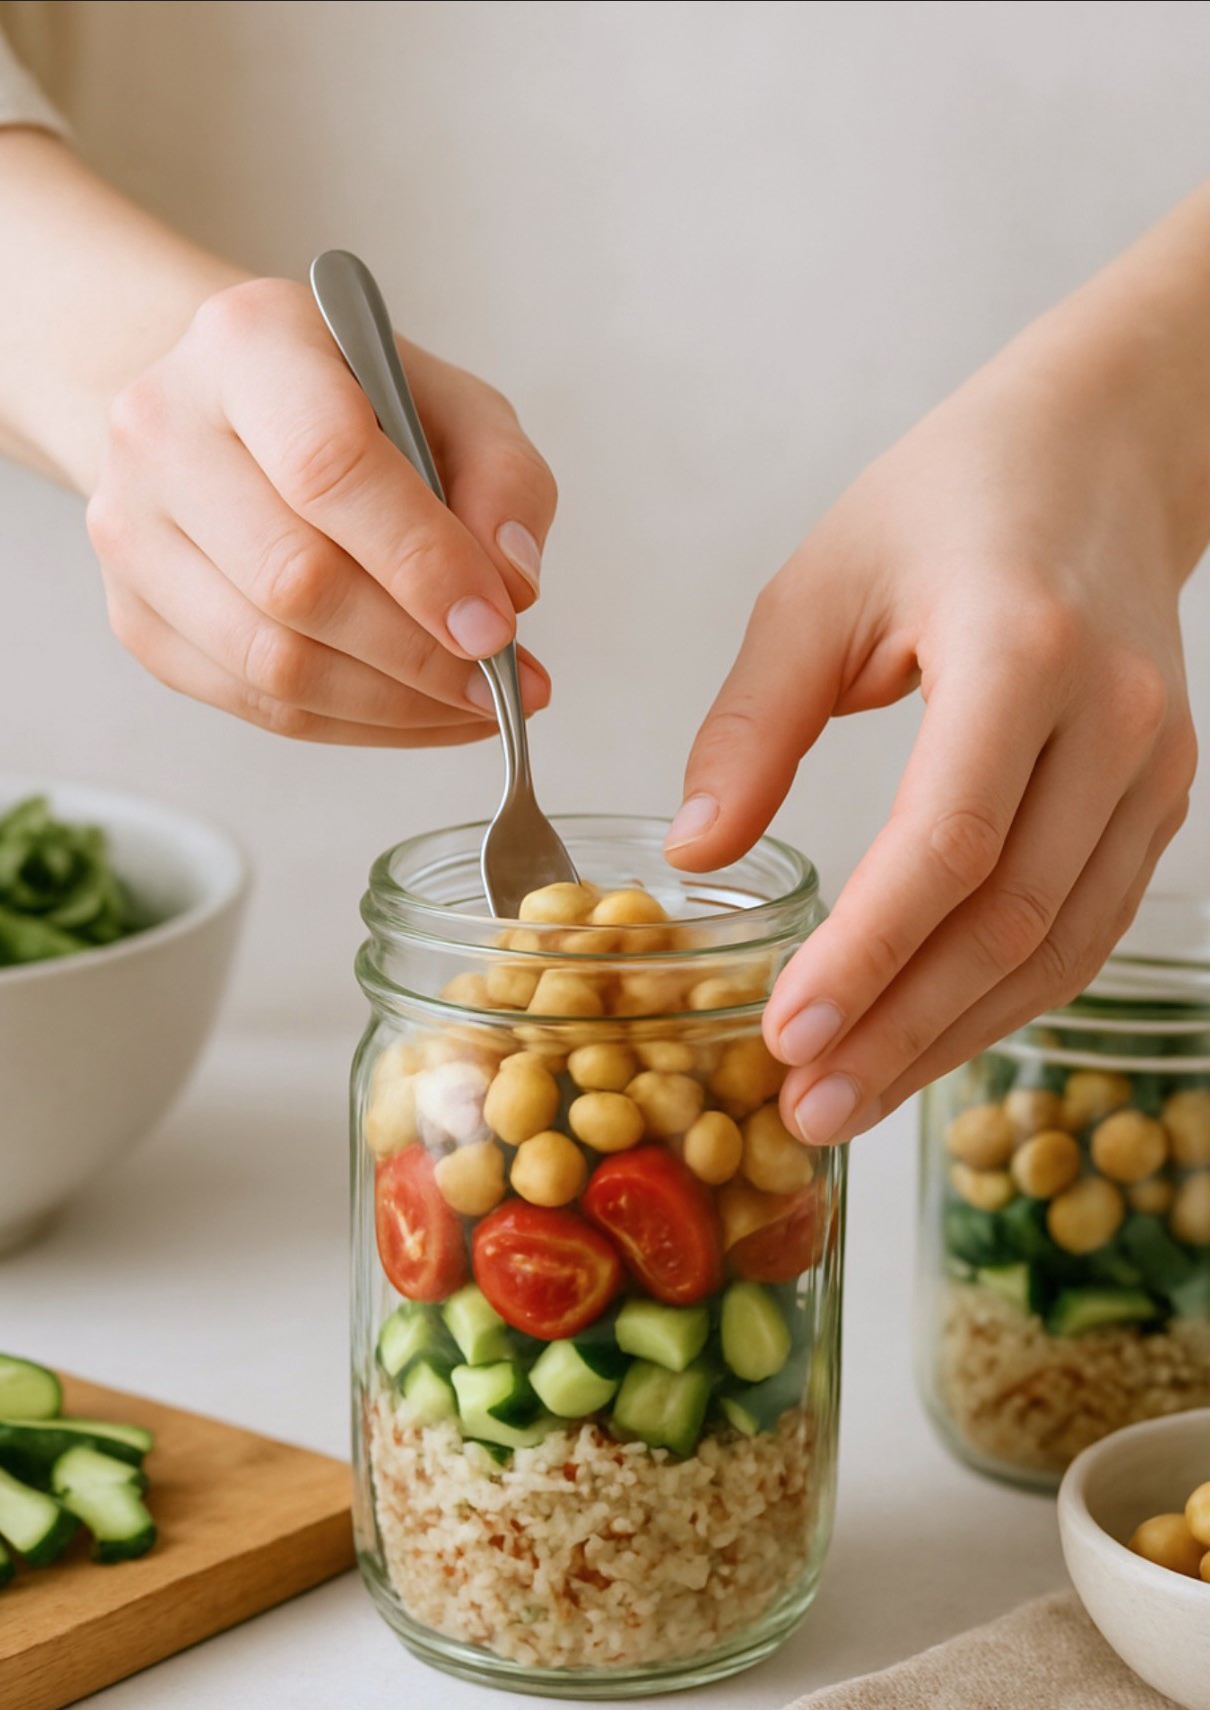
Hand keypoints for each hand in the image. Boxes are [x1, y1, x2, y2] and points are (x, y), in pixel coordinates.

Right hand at [86, 278, 555, 744]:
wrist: (221, 414)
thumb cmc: (350, 405)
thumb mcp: (453, 402)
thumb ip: (503, 479)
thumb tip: (510, 587)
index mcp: (248, 344)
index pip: (329, 468)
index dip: (420, 562)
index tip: (497, 627)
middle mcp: (163, 429)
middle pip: (295, 581)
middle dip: (418, 654)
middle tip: (501, 683)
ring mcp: (130, 529)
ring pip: (270, 662)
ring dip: (392, 706)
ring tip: (472, 705)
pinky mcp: (133, 615)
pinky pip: (253, 705)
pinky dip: (352, 725)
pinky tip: (415, 712)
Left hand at [667, 309, 1200, 1143]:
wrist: (1101, 453)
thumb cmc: (949, 503)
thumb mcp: (819, 585)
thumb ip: (755, 723)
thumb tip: (697, 852)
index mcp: (1022, 649)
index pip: (952, 839)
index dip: (869, 952)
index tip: (786, 1032)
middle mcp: (1112, 718)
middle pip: (1010, 917)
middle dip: (901, 1029)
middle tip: (806, 1109)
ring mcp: (1154, 765)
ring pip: (1060, 944)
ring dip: (952, 1038)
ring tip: (848, 1102)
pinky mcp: (1160, 797)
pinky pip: (1086, 926)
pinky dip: (1005, 999)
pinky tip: (925, 1042)